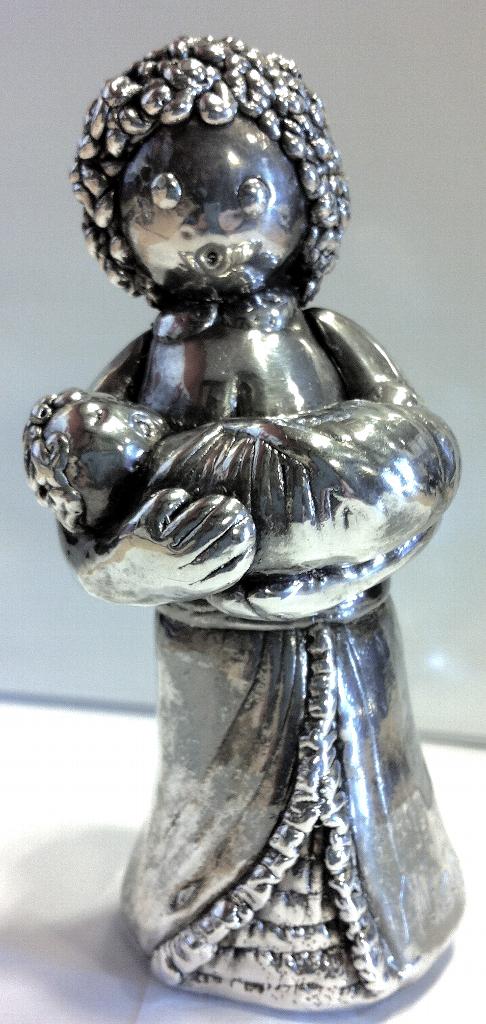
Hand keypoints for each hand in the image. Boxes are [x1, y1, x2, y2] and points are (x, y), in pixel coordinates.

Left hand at [77, 488, 255, 604]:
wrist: (115, 579)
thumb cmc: (169, 570)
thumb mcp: (201, 577)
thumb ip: (226, 557)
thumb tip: (251, 525)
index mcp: (207, 582)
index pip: (243, 546)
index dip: (243, 527)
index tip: (234, 525)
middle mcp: (189, 569)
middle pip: (229, 523)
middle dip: (227, 508)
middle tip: (217, 508)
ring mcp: (167, 551)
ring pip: (206, 510)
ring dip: (203, 503)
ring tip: (195, 508)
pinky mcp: (145, 532)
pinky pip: (175, 499)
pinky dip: (174, 498)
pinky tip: (165, 511)